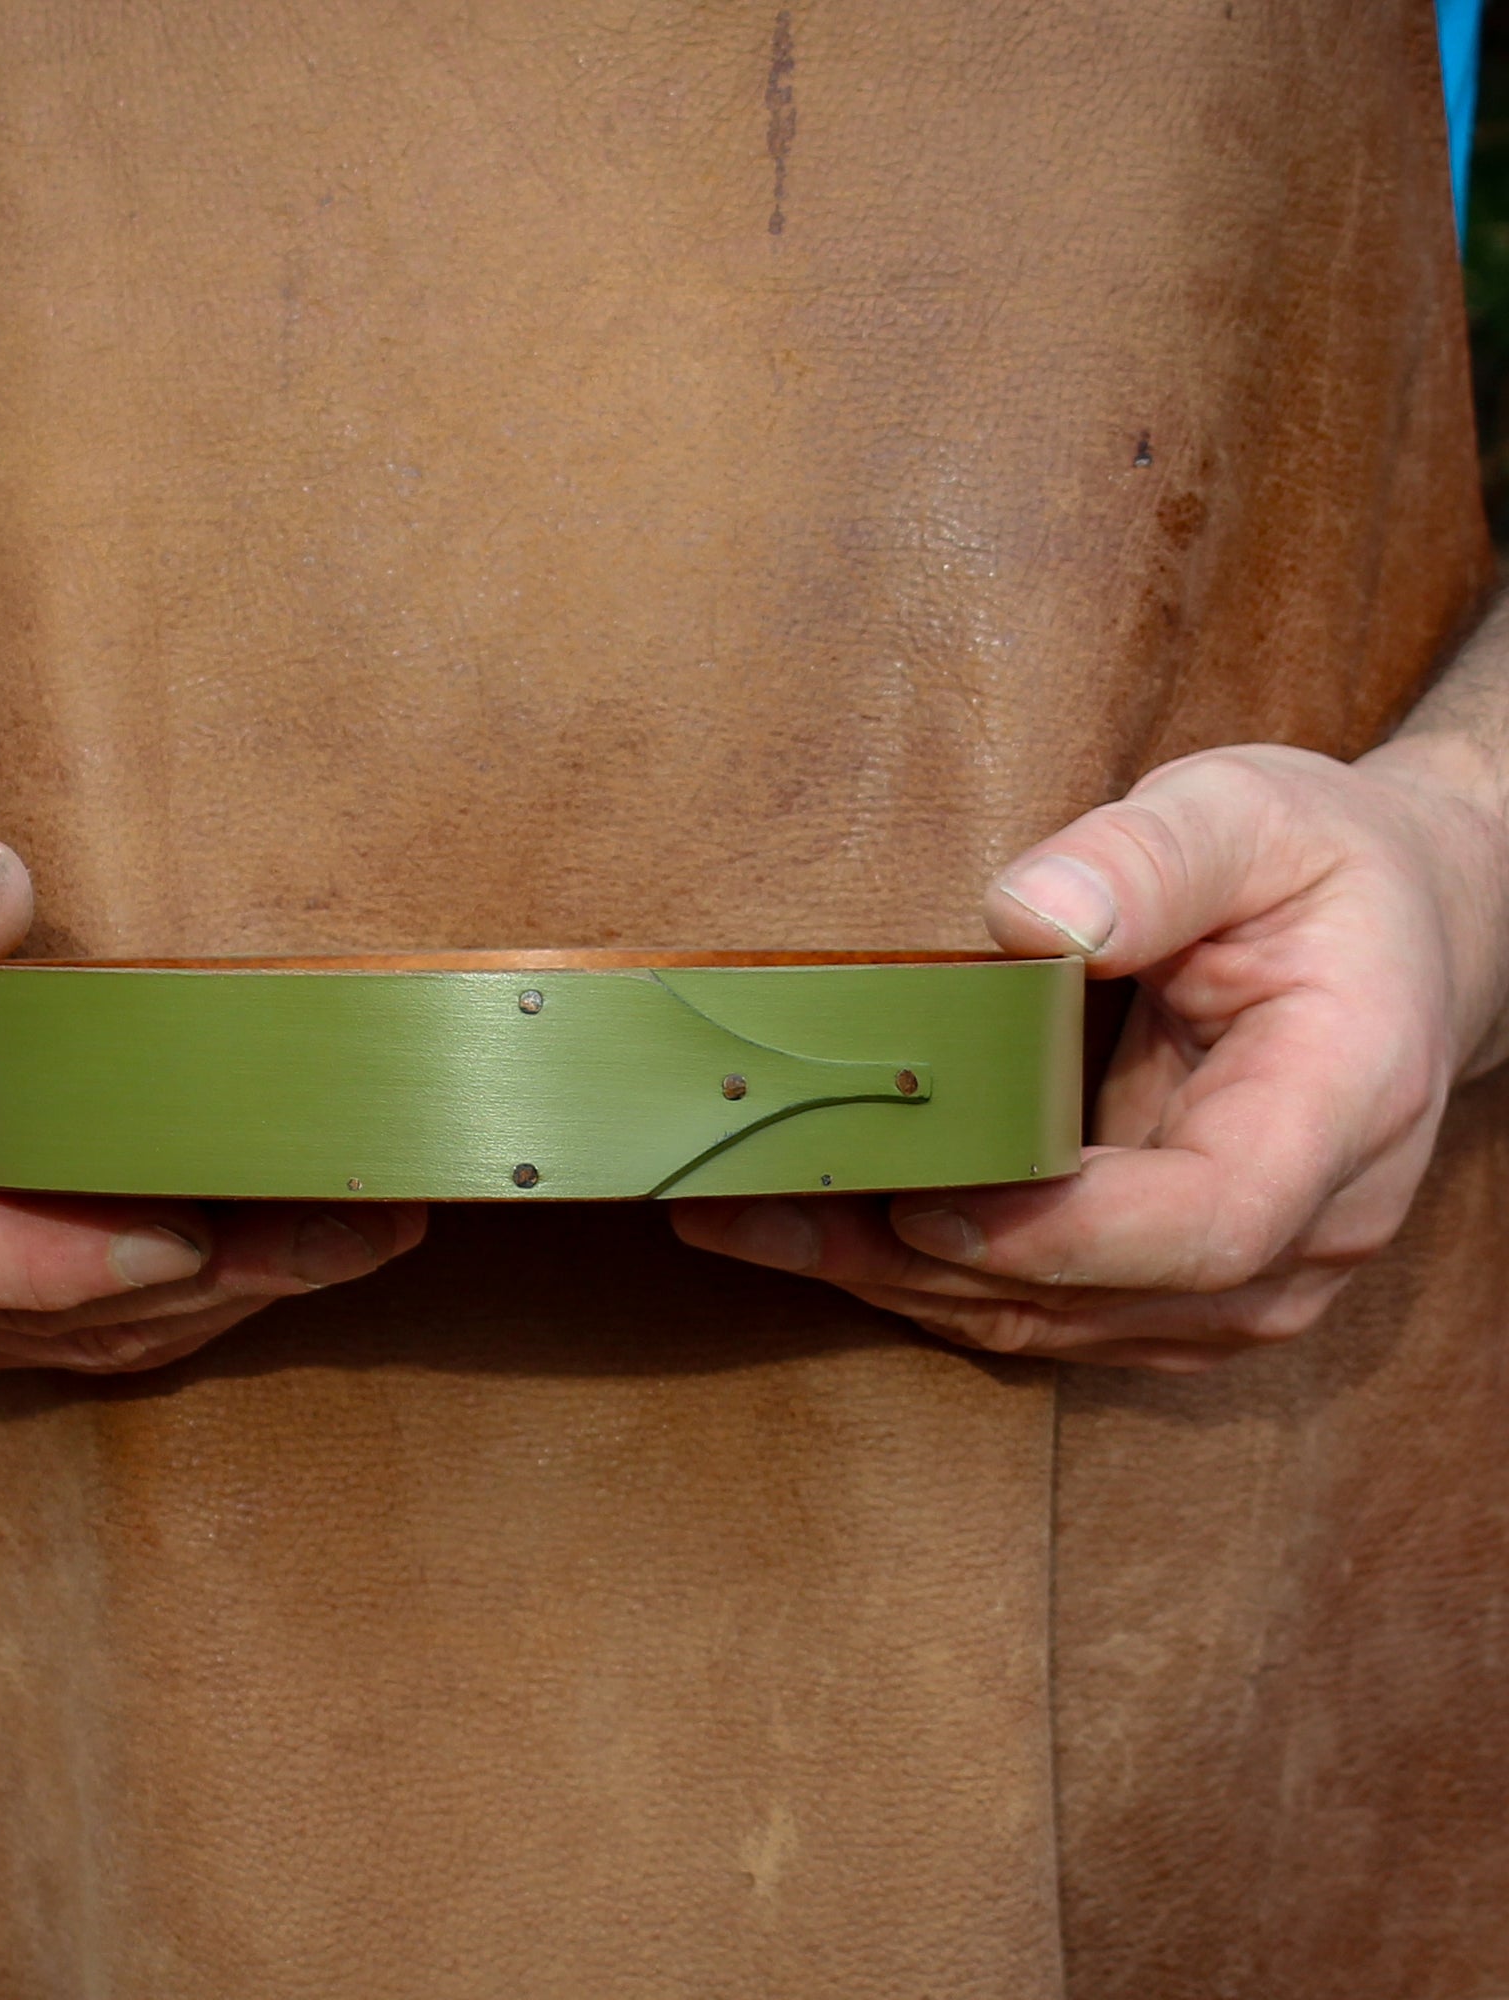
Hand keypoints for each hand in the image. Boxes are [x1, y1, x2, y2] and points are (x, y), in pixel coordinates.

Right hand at [0, 743, 424, 1373]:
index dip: (44, 1256)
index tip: (179, 1232)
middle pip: (8, 1306)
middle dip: (192, 1279)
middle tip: (351, 1227)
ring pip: (53, 1335)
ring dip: (215, 1298)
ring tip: (363, 1235)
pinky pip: (59, 1321)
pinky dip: (180, 1293)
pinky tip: (290, 1246)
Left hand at [671, 740, 1508, 1371]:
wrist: (1404, 938)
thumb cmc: (1324, 868)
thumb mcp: (1252, 814)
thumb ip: (1151, 859)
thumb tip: (1027, 914)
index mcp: (1341, 1103)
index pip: (1211, 1220)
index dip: (1059, 1233)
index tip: (923, 1205)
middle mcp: (1309, 1225)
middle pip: (1104, 1296)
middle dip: (916, 1265)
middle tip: (753, 1209)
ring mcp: (1253, 1276)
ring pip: (1060, 1327)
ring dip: (894, 1285)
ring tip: (742, 1221)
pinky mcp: (1186, 1286)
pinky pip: (1051, 1313)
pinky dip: (930, 1282)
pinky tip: (819, 1231)